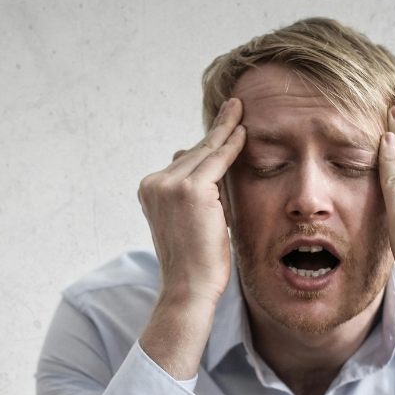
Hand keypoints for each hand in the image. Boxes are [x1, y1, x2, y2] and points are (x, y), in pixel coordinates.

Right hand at [138, 98, 245, 308]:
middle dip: (215, 132)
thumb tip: (201, 166)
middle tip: (233, 106)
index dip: (204, 144)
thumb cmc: (195, 262)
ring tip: (238, 109)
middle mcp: (155, 183)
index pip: (184, 161)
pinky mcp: (191, 190)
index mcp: (150, 190)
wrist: (189, 287)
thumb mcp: (189, 221)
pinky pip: (217, 161)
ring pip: (205, 154)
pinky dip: (231, 146)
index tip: (220, 125)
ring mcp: (170, 185)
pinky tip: (243, 132)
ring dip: (225, 131)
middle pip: (193, 153)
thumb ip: (194, 194)